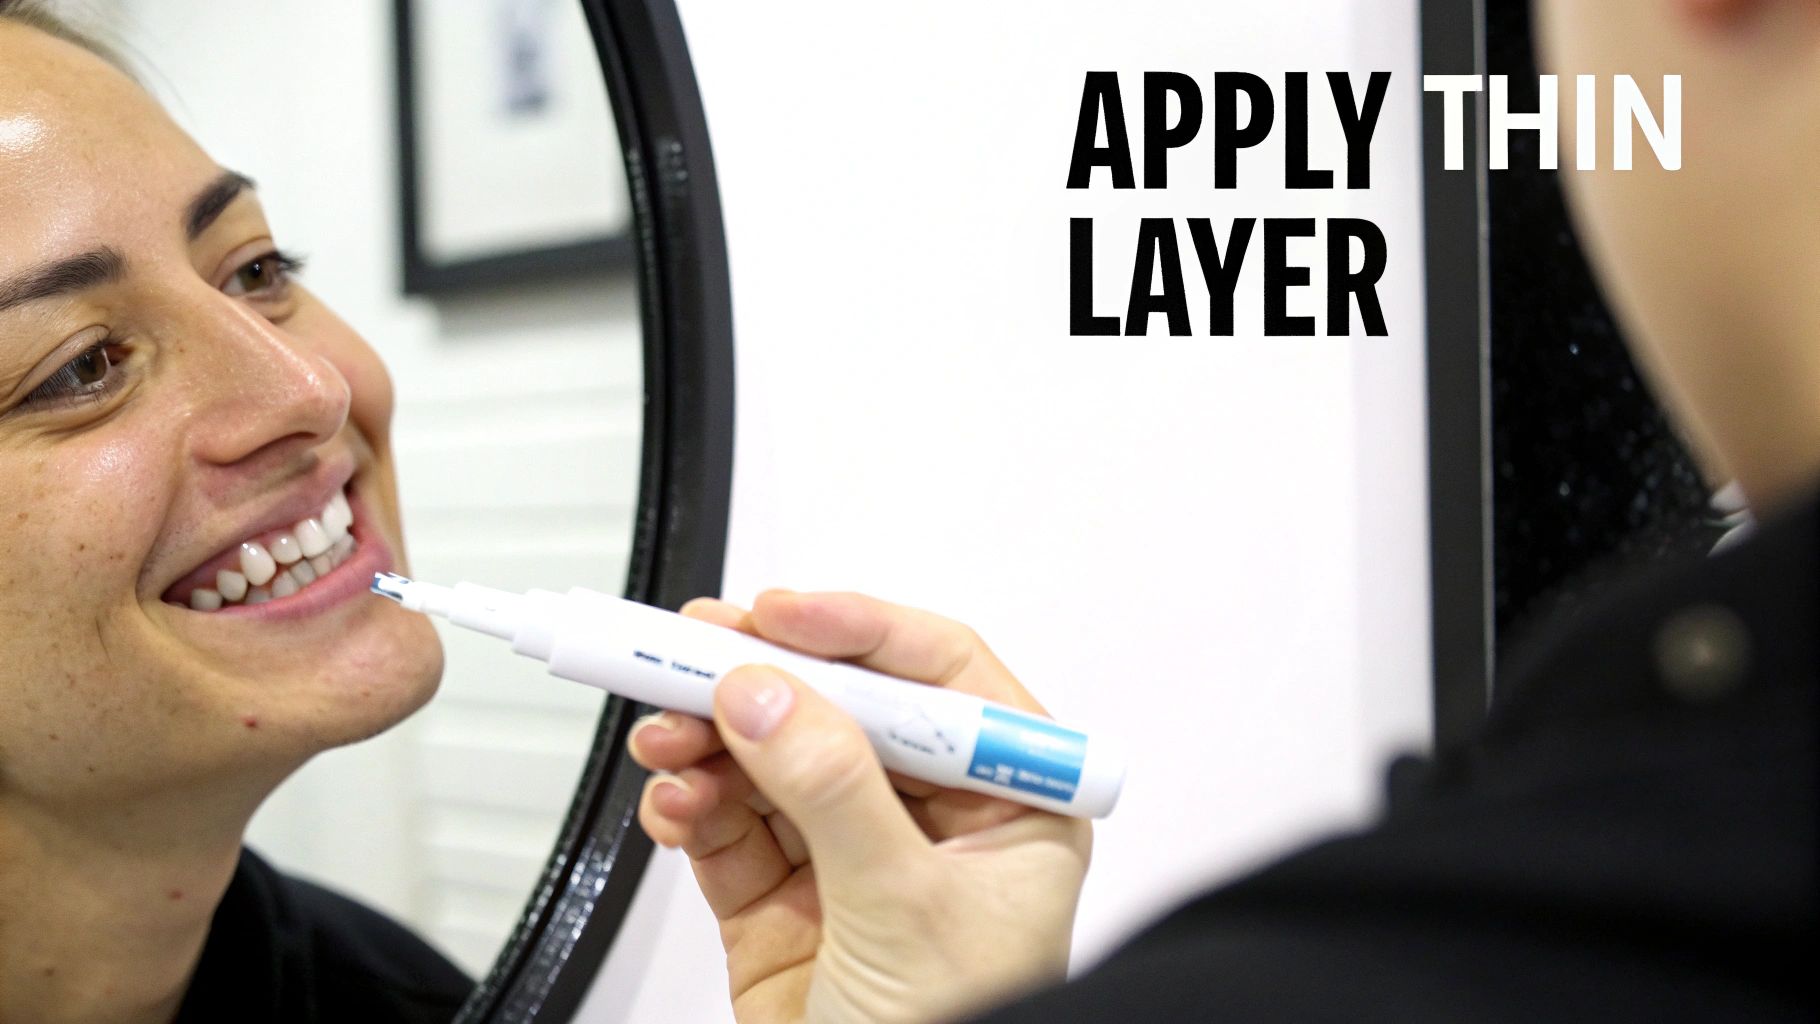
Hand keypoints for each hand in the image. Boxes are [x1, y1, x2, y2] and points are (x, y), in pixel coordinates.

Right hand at [629, 590, 1091, 1023]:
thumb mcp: (904, 909)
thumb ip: (832, 788)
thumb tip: (767, 691)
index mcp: (1009, 807)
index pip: (939, 679)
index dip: (856, 631)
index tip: (776, 613)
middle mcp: (933, 822)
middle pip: (840, 707)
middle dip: (763, 680)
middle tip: (689, 652)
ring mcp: (850, 859)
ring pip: (772, 758)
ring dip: (712, 738)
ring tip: (667, 735)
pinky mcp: (780, 903)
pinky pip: (729, 825)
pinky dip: (693, 805)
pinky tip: (676, 801)